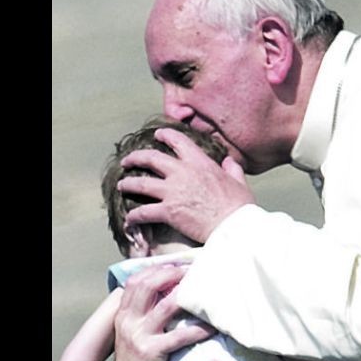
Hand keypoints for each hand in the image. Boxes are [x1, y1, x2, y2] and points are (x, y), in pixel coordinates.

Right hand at [113, 264, 214, 360]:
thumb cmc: (136, 357)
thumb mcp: (133, 331)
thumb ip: (145, 311)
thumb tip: (172, 289)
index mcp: (123, 314)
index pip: (135, 280)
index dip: (156, 268)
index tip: (177, 262)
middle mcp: (128, 322)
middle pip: (147, 285)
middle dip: (171, 273)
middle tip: (192, 270)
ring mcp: (138, 336)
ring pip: (165, 306)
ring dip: (187, 295)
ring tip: (204, 289)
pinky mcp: (151, 352)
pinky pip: (180, 335)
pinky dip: (199, 329)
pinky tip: (211, 326)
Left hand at [118, 128, 254, 242]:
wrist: (232, 225)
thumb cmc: (239, 205)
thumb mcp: (239, 182)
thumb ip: (232, 169)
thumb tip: (229, 161)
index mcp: (200, 163)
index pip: (178, 142)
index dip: (165, 136)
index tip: (157, 135)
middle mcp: (182, 173)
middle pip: (151, 159)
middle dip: (136, 158)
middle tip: (128, 161)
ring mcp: (173, 192)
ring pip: (141, 184)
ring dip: (128, 184)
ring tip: (122, 185)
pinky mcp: (168, 212)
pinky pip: (143, 212)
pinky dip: (134, 216)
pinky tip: (129, 220)